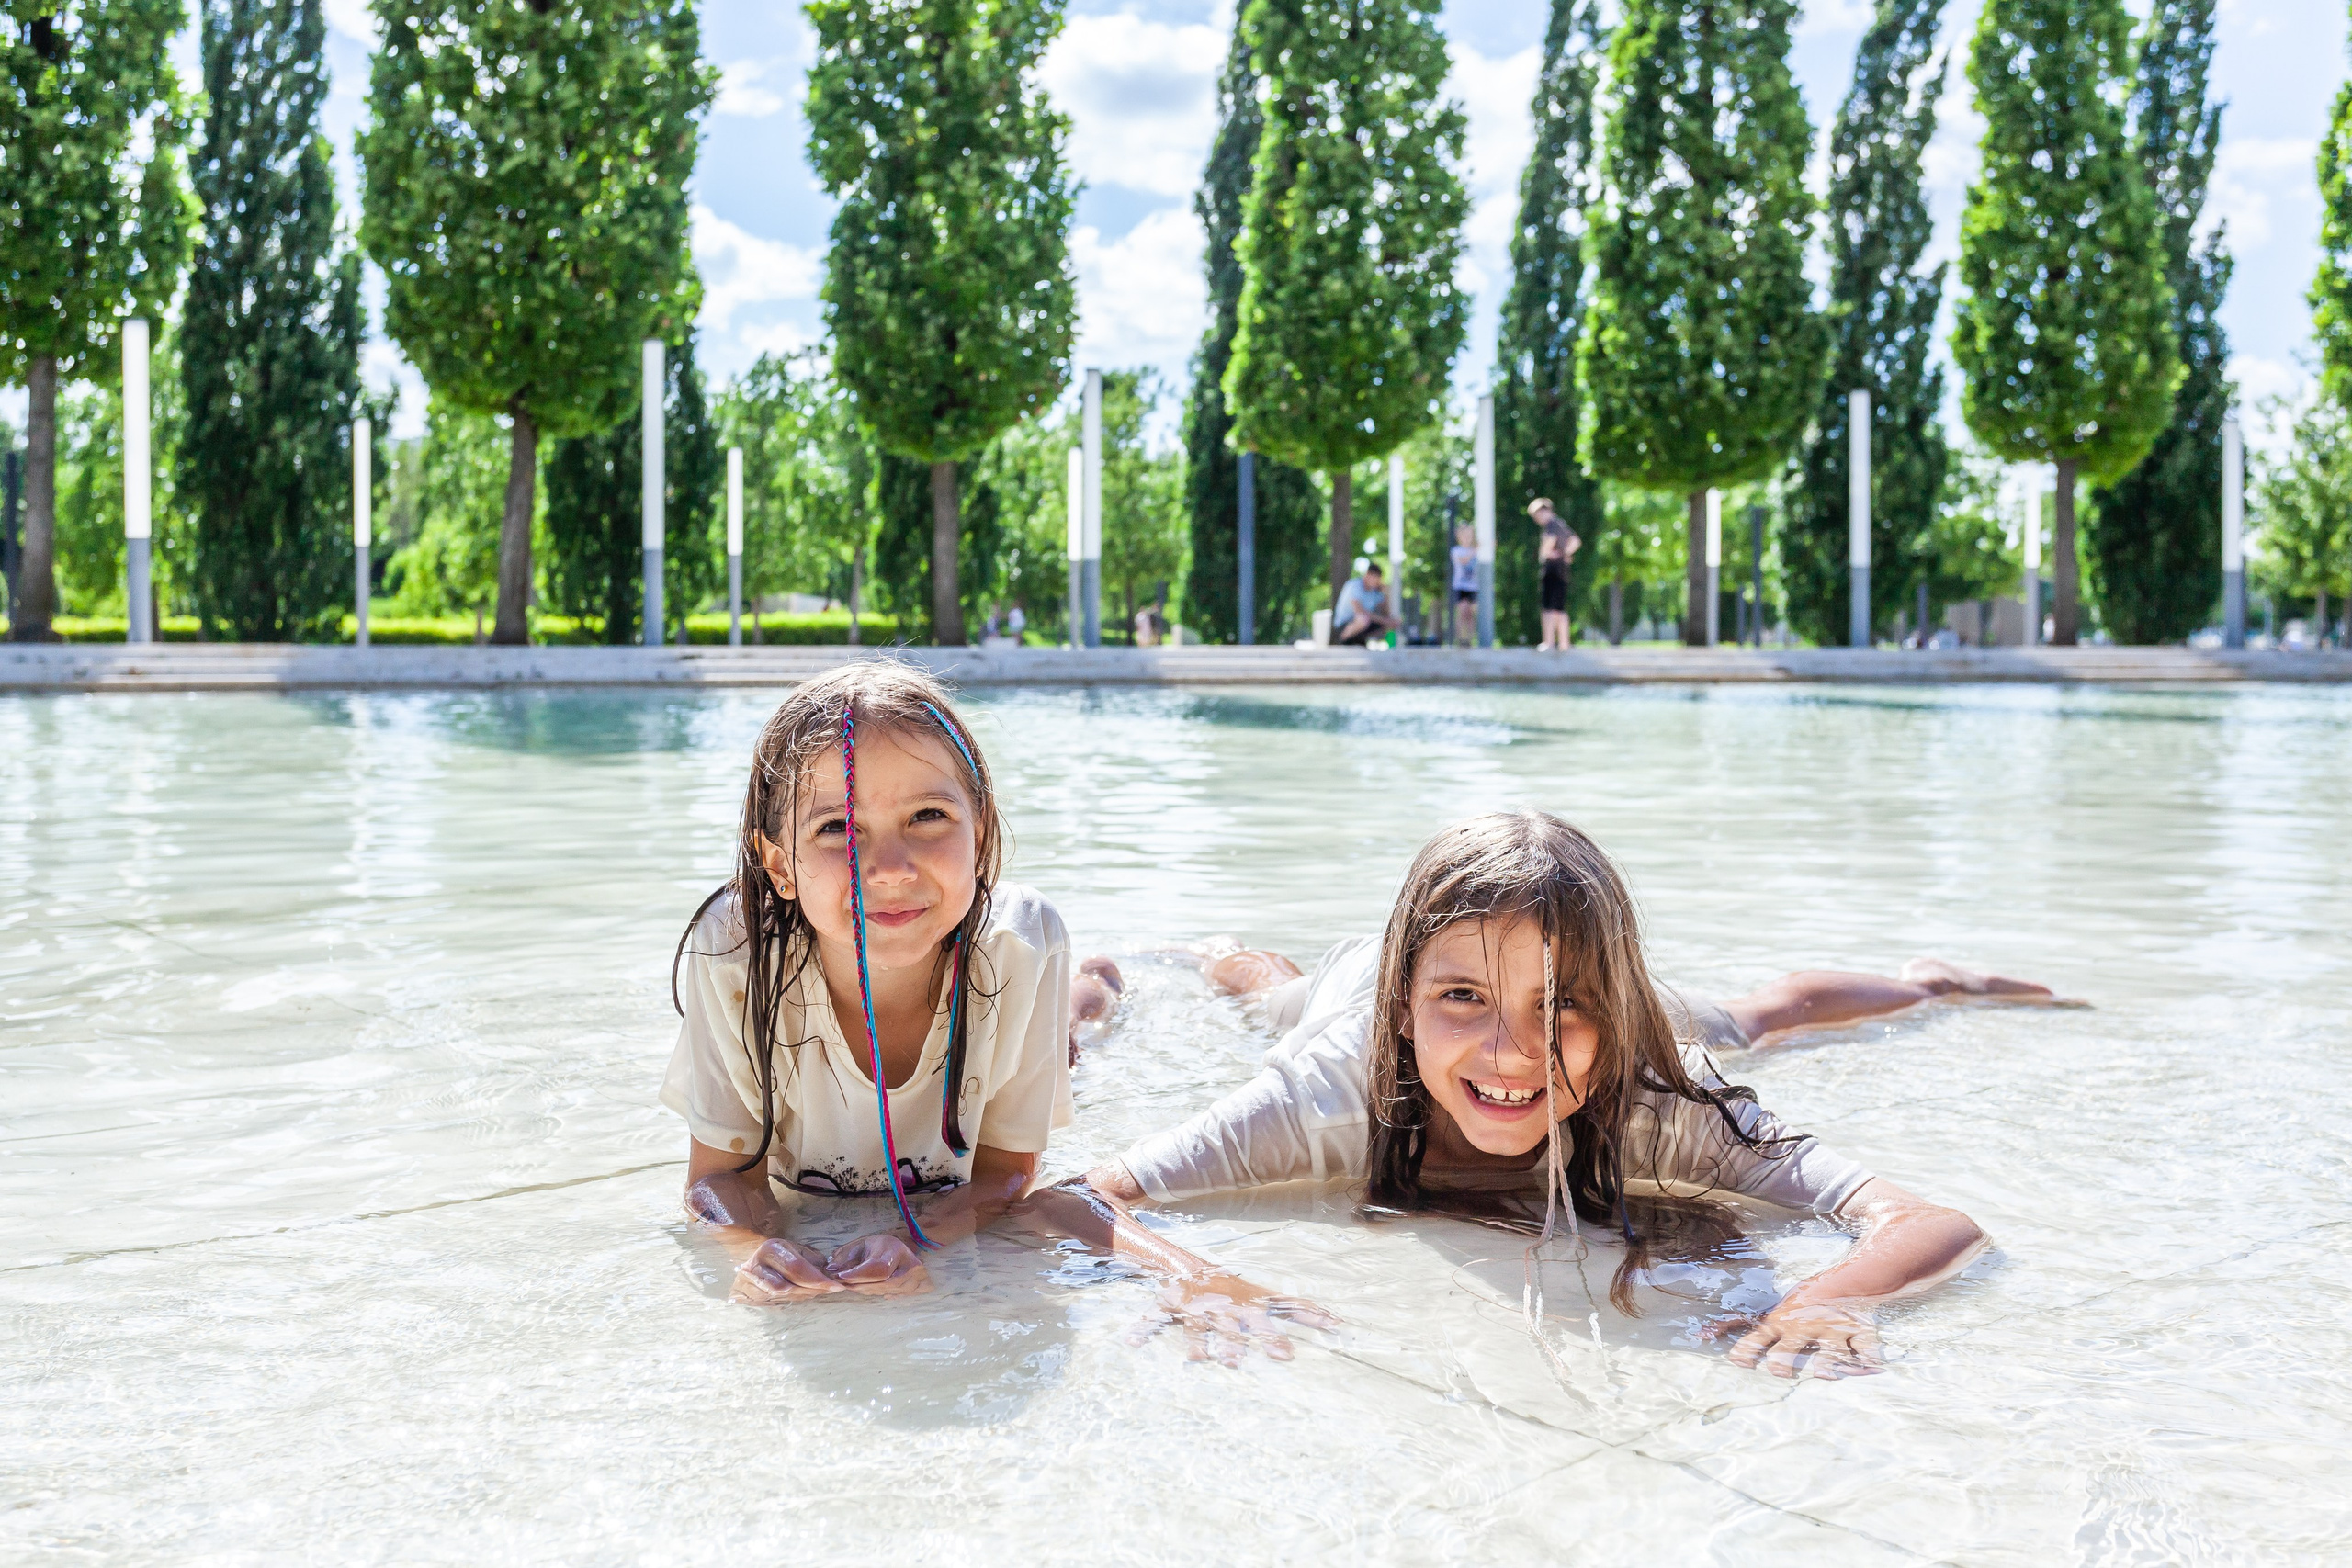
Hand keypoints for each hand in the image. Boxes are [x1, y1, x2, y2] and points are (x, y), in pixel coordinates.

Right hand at [732, 1236, 847, 1304]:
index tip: (836, 1285)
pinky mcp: (746, 1296)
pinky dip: (794, 1298)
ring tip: (819, 1291)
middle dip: (813, 1289)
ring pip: (781, 1296)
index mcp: (770, 1249)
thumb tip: (829, 1272)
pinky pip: (775, 1301)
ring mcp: (749, 1283)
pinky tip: (805, 1294)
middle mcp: (757, 1266)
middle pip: (788, 1285)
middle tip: (831, 1290)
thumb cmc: (778, 1252)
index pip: (796, 1268)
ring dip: (804, 1295)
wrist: (748, 1258)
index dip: (817, 1279)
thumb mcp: (795, 1248)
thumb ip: (811, 1259)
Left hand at [827, 1232, 931, 1296]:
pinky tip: (872, 1289)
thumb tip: (831, 1269)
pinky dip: (883, 1294)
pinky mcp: (919, 1286)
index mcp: (895, 1250)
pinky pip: (900, 1295)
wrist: (899, 1249)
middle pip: (884, 1283)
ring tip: (855, 1286)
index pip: (878, 1268)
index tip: (841, 1277)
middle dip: (860, 1286)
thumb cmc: (876, 1247)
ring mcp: (917, 1277)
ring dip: (868, 1291)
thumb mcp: (860, 1246)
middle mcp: (910, 1264)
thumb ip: (845, 1257)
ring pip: (889, 1291)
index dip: (859, 1275)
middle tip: (844, 1284)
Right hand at [1129, 1273, 1337, 1366]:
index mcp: (1246, 1305)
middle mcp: (1222, 1307)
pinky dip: (1141, 1329)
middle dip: (1242, 1341)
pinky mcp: (1169, 1308)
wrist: (1190, 1268)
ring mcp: (1195, 1309)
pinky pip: (1152, 1319)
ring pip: (1195, 1328)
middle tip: (1254, 1361)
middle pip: (1233, 1326)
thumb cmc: (1236, 1291)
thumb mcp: (1267, 1296)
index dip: (1281, 1332)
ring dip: (1196, 1344)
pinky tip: (1131, 1342)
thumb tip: (1341, 1323)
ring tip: (1198, 1362)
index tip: (1294, 1351)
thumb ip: (1303, 1309)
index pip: (1268, 1317)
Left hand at [1714, 1298, 1880, 1379]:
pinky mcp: (1860, 1333)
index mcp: (1782, 1324)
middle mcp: (1805, 1328)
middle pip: (1791, 1344)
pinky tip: (1870, 1370)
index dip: (1747, 1350)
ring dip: (1827, 1361)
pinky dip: (1870, 1360)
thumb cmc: (1799, 1304)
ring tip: (1824, 1374)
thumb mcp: (1769, 1313)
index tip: (1737, 1362)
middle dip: (1783, 1357)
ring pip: (1829, 1348)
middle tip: (1777, 1369)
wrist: (1846, 1283)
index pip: (1758, 1338)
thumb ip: (1735, 1325)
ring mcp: (1833, 1330)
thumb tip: (1699, 1336)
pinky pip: (1867, 1348)